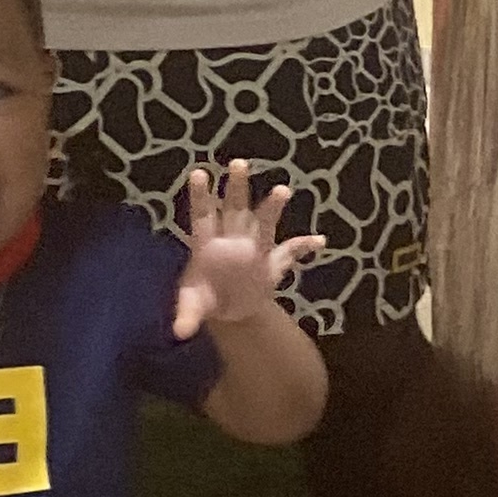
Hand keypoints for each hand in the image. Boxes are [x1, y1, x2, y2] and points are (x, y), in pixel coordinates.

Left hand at [172, 164, 327, 338]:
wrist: (231, 309)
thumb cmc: (207, 299)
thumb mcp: (194, 307)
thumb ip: (187, 316)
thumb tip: (179, 333)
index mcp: (208, 243)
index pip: (203, 215)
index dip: (200, 195)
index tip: (197, 173)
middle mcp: (232, 237)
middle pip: (235, 207)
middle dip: (237, 186)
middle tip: (238, 162)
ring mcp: (254, 246)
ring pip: (264, 221)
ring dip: (272, 205)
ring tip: (282, 190)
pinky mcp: (273, 260)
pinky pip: (291, 250)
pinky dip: (305, 246)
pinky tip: (319, 241)